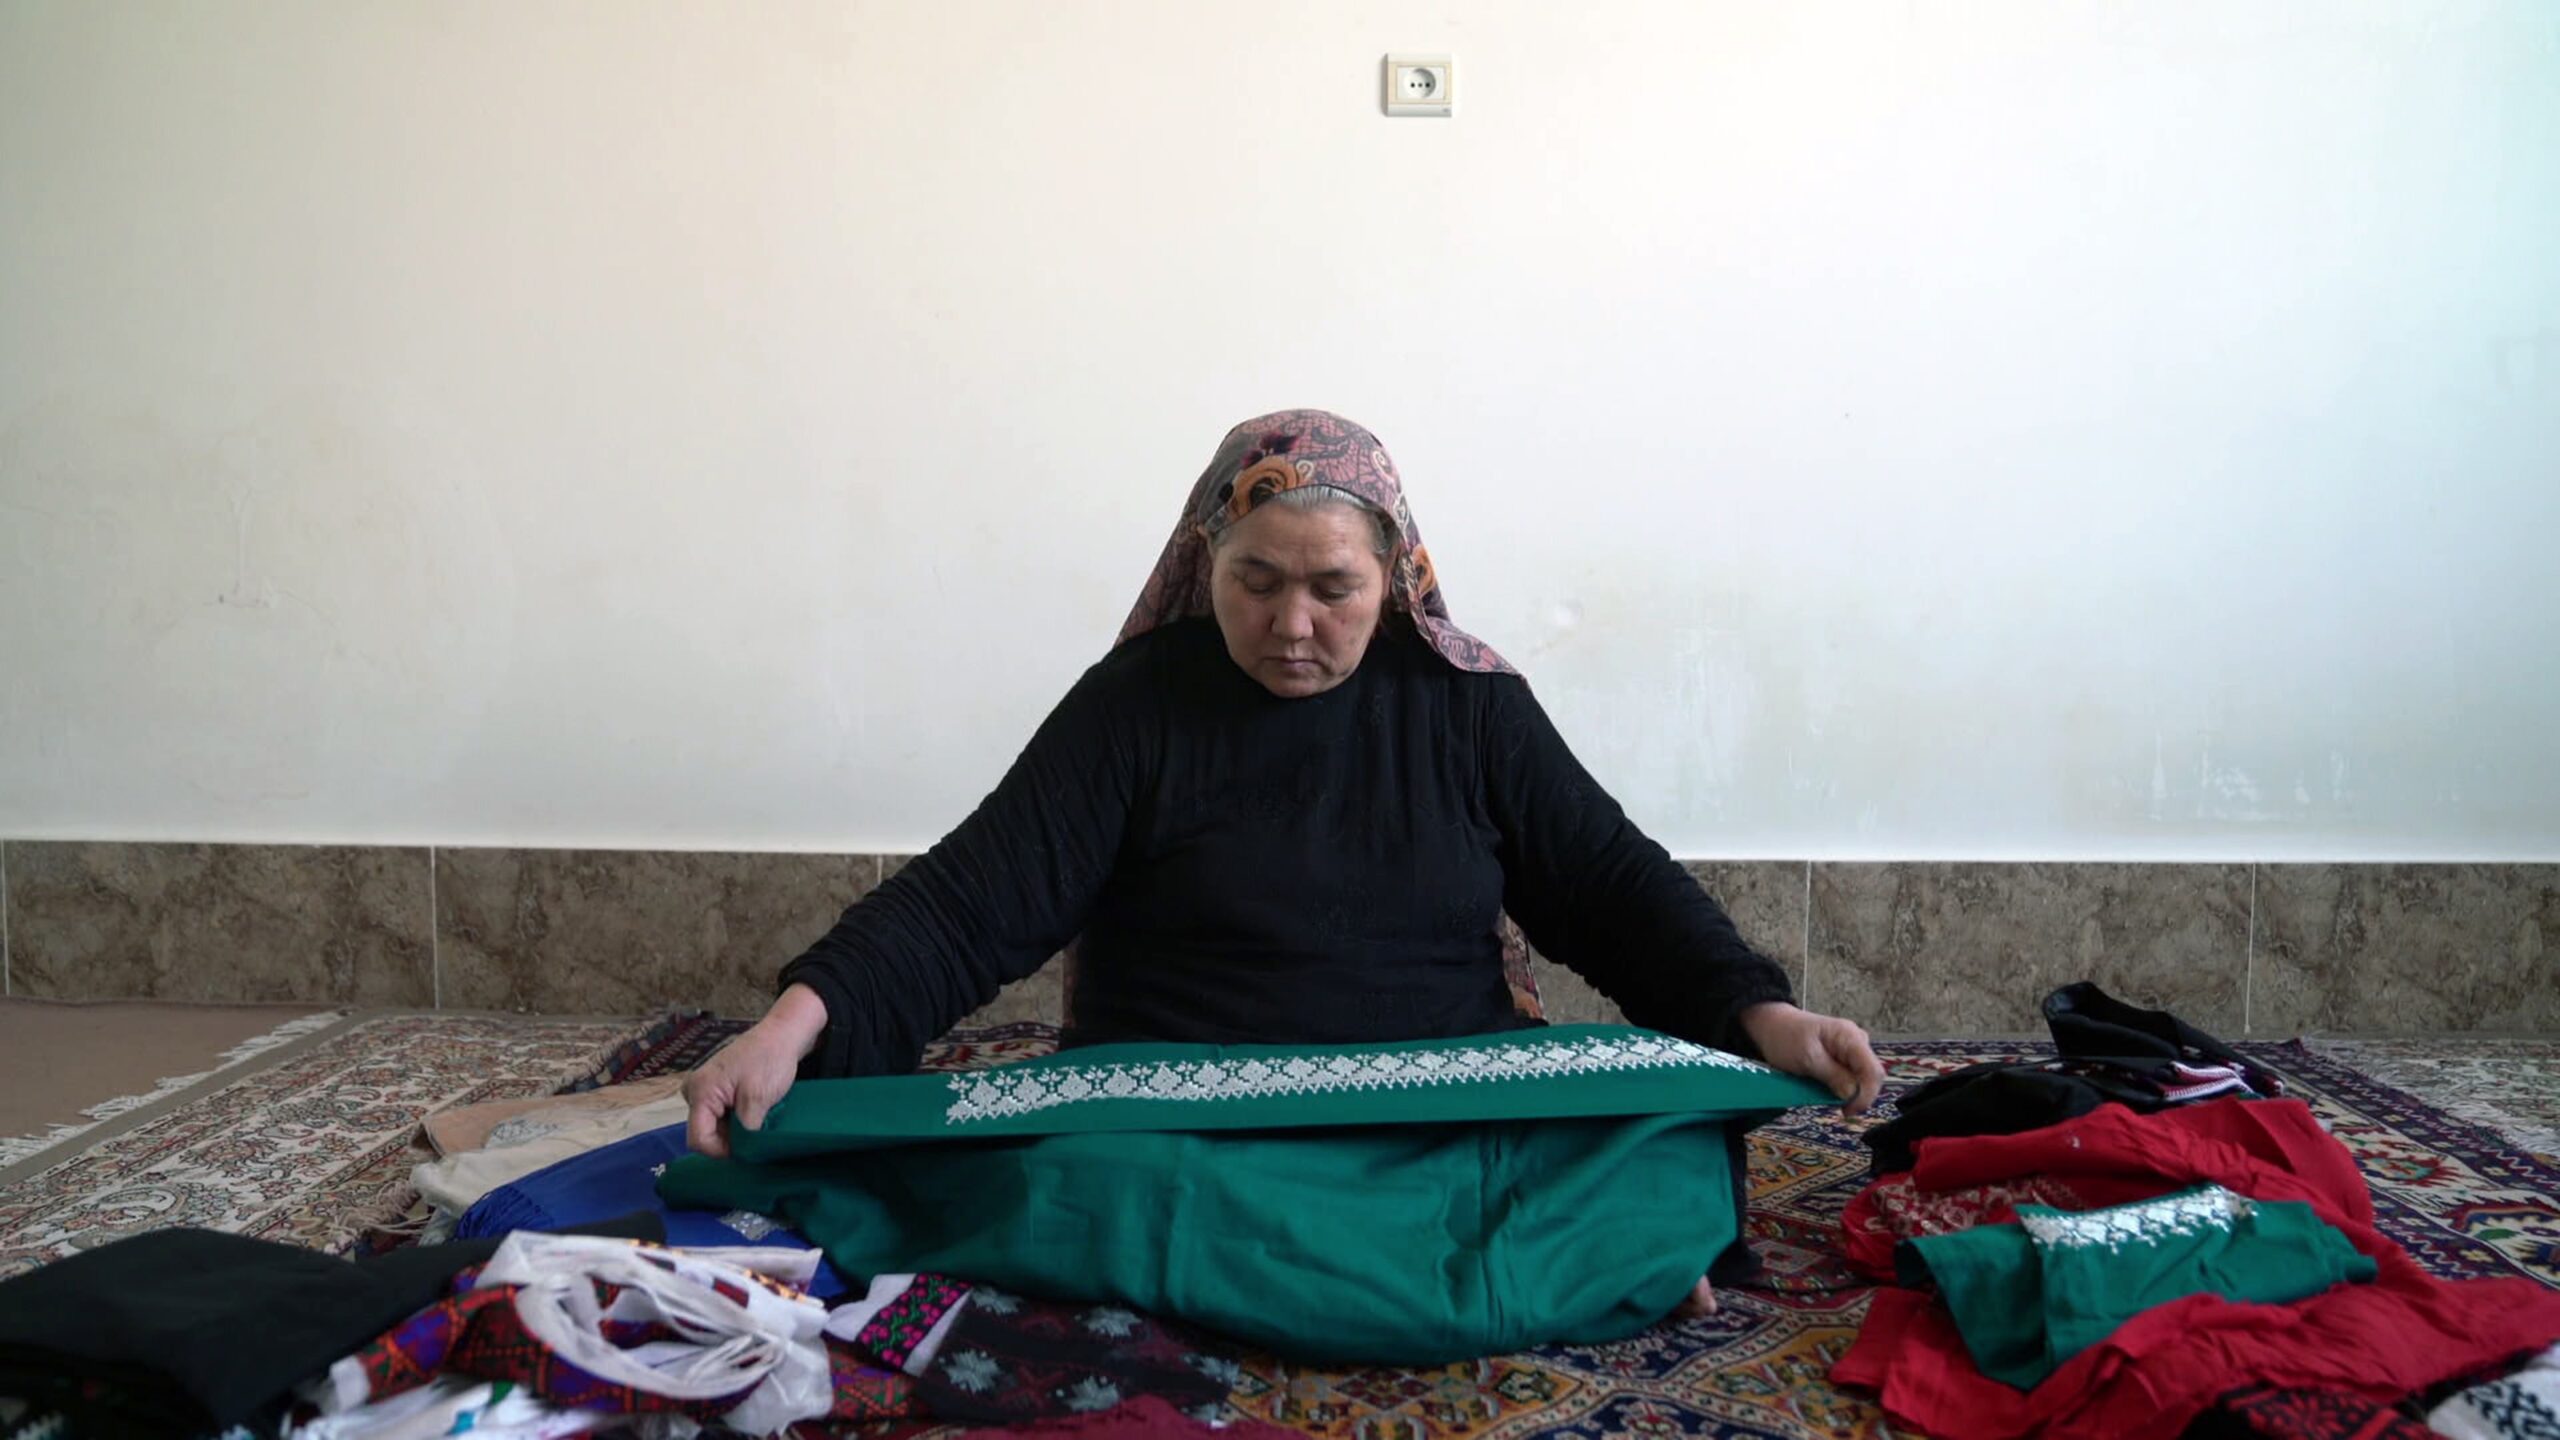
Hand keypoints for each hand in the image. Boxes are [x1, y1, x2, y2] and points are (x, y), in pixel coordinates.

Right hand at [683, 983, 828, 1157]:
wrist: (782, 1035)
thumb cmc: (770, 1059)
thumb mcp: (758, 1098)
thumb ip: (745, 1130)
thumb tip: (741, 1153)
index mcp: (700, 1091)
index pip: (698, 1139)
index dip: (721, 1151)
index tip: (747, 1150)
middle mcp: (694, 1091)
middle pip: (704, 1134)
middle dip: (729, 1140)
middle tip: (756, 1133)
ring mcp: (703, 1091)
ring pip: (713, 1128)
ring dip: (734, 1131)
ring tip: (757, 1119)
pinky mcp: (714, 1091)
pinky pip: (719, 1118)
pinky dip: (736, 1122)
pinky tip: (753, 1114)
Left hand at [1739, 1001, 1884, 1117]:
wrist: (1771, 1025)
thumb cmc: (1785, 1036)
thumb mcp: (1807, 1058)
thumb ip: (1833, 1075)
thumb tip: (1852, 1094)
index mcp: (1850, 1037)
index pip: (1873, 1070)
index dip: (1866, 1094)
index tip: (1849, 1110)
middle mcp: (1856, 1042)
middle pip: (1870, 1076)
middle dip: (1858, 1095)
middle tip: (1839, 1109)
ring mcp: (1850, 1050)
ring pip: (1861, 1078)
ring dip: (1848, 1092)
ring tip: (1828, 1098)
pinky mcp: (1843, 1058)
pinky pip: (1850, 1077)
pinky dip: (1841, 1087)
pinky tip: (1827, 1090)